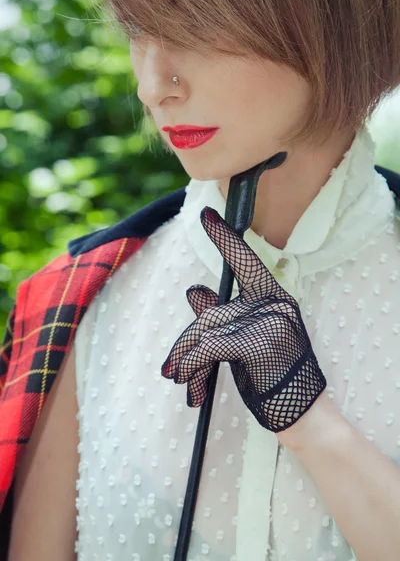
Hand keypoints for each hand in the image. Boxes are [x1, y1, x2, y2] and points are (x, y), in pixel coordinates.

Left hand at [161, 206, 326, 432]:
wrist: (304, 415)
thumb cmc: (274, 377)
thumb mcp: (245, 342)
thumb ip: (221, 317)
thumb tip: (194, 290)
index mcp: (274, 299)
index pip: (246, 262)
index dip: (224, 239)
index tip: (206, 215)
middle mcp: (274, 304)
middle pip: (212, 313)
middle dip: (186, 343)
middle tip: (170, 369)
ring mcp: (270, 321)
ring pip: (207, 331)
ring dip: (187, 360)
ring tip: (180, 381)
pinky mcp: (260, 343)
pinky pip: (211, 347)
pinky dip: (194, 365)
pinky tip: (191, 384)